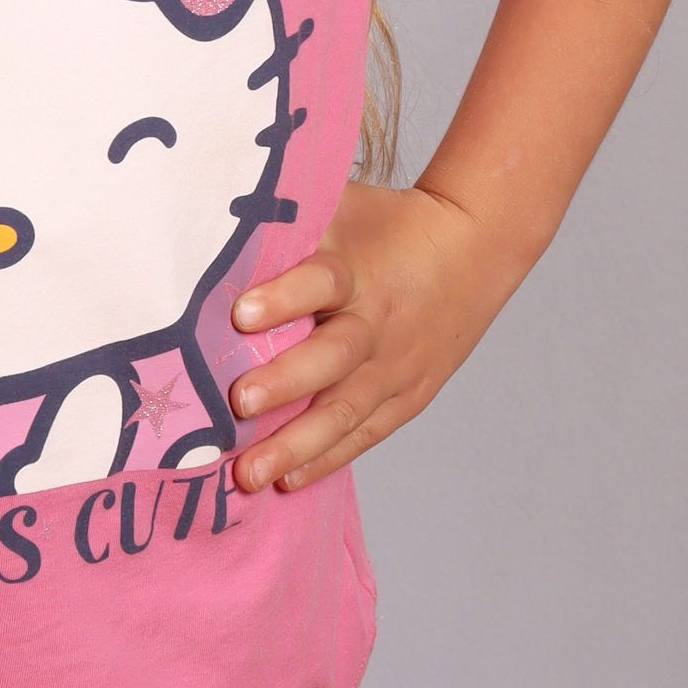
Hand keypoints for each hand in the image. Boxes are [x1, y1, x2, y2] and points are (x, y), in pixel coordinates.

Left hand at [227, 182, 525, 493]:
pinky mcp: (407, 397)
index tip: (241, 314)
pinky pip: (363, 434)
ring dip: (296, 444)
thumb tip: (214, 215)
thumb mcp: (344, 206)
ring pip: (344, 412)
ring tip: (248, 472)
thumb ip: (289, 219)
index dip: (284, 298)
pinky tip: (287, 481)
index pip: (321, 282)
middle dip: (284, 383)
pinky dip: (326, 459)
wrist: (473, 248)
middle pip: (332, 358)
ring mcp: (394, 367)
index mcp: (357, 269)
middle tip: (238, 402)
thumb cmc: (387, 224)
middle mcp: (377, 322)